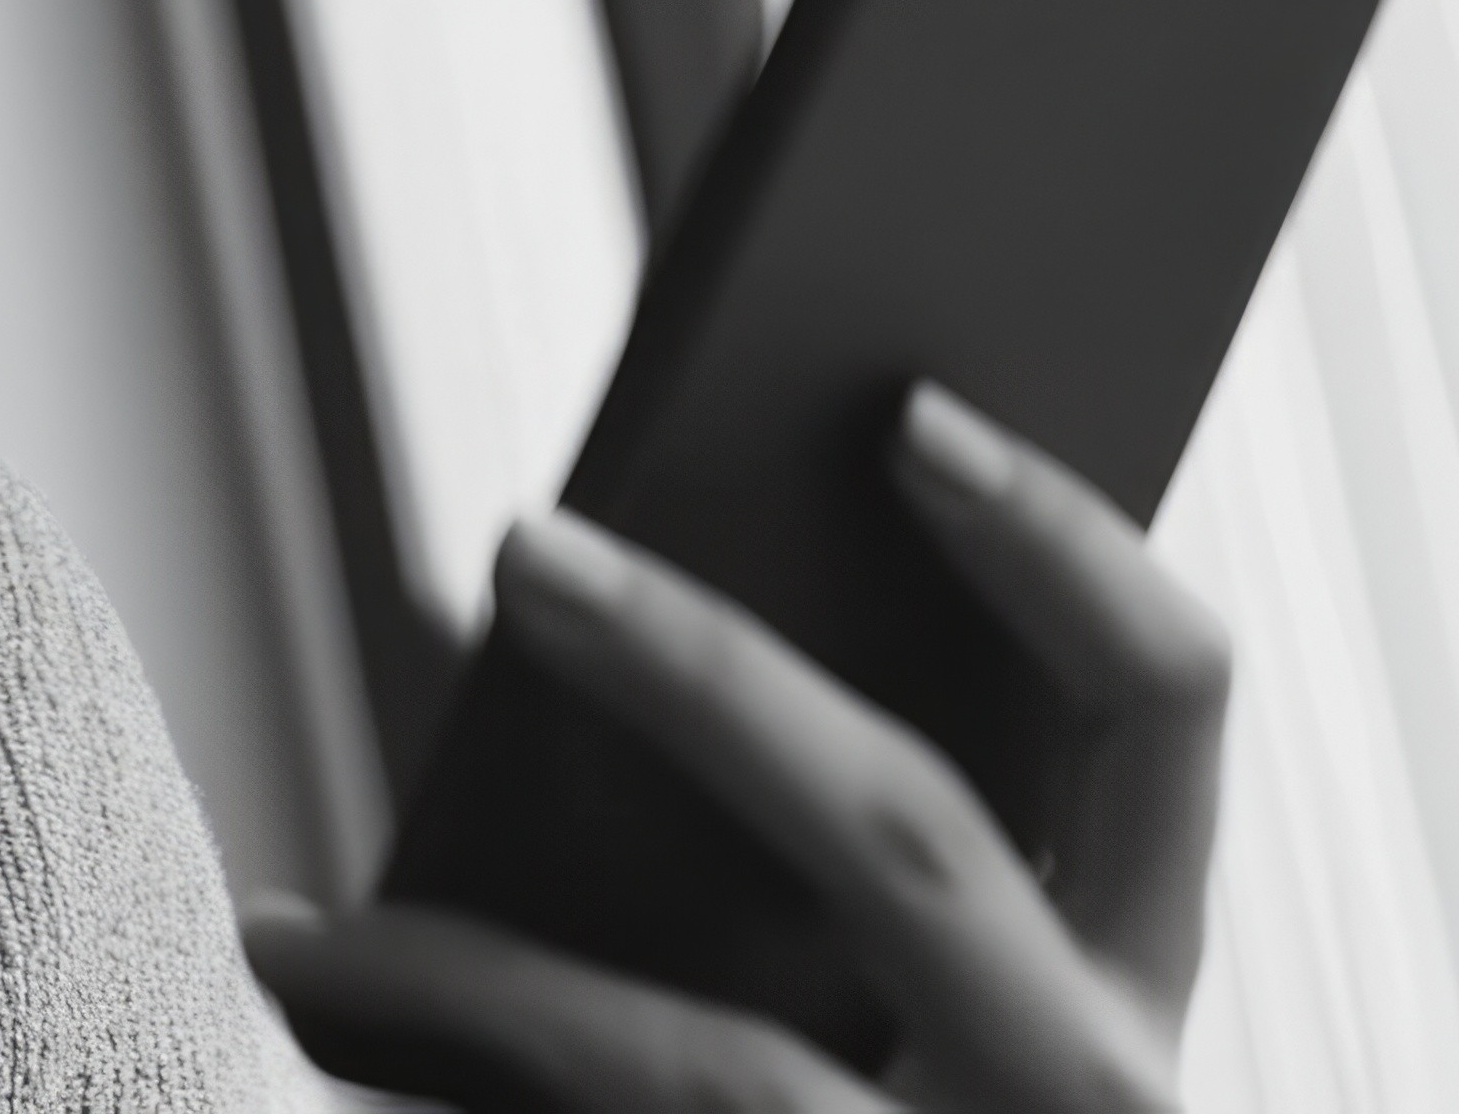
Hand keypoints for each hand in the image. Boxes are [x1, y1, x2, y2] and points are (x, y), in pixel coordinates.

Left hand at [243, 384, 1226, 1112]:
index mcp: (1134, 972)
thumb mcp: (922, 1008)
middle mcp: (1098, 1087)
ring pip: (707, 1064)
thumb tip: (605, 604)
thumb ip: (843, 841)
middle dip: (702, 672)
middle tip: (526, 550)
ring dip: (471, 978)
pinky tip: (309, 1044)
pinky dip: (429, 1102)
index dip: (1058, 536)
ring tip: (293, 927)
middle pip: (910, 831)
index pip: (1165, 699)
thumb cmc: (879, 1113)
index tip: (907, 415)